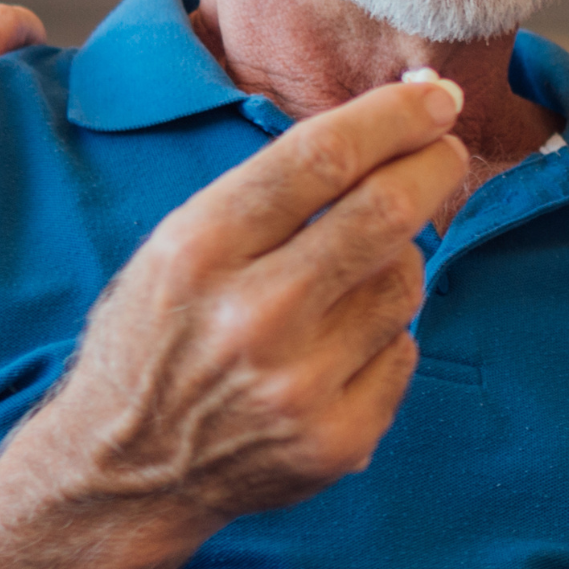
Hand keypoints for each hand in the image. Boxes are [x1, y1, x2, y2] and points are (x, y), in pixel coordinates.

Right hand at [2, 75, 468, 525]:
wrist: (121, 472)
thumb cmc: (153, 341)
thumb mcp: (175, 248)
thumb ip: (268, 196)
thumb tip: (385, 129)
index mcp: (199, 251)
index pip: (320, 158)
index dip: (393, 117)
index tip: (435, 96)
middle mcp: (253, 317)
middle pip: (384, 214)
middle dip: (432, 166)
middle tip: (447, 148)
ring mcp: (301, 386)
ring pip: (404, 283)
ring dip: (400, 258)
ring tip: (357, 267)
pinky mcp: (338, 439)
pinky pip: (403, 350)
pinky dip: (386, 332)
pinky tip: (342, 342)